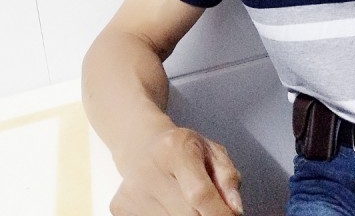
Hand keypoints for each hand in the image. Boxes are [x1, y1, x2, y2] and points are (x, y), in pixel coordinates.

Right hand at [109, 126, 242, 215]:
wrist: (143, 145)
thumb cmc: (184, 149)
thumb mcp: (212, 151)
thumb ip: (227, 177)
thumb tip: (235, 209)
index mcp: (176, 148)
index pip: (200, 193)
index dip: (219, 213)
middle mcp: (149, 170)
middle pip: (187, 215)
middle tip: (210, 208)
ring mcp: (131, 192)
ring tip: (188, 204)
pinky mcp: (120, 208)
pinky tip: (171, 207)